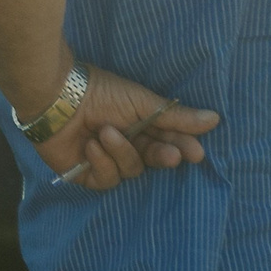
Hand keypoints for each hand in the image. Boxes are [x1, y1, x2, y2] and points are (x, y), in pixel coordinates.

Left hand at [37, 63, 217, 191]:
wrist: (55, 94)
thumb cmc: (98, 91)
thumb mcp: (141, 101)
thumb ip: (176, 117)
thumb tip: (215, 119)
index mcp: (138, 124)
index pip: (167, 141)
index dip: (182, 148)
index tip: (195, 153)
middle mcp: (124, 143)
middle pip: (153, 160)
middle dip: (162, 156)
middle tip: (170, 153)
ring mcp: (105, 159)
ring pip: (131, 171)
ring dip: (121, 152)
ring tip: (105, 131)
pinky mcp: (86, 173)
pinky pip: (107, 180)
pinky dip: (101, 162)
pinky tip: (90, 144)